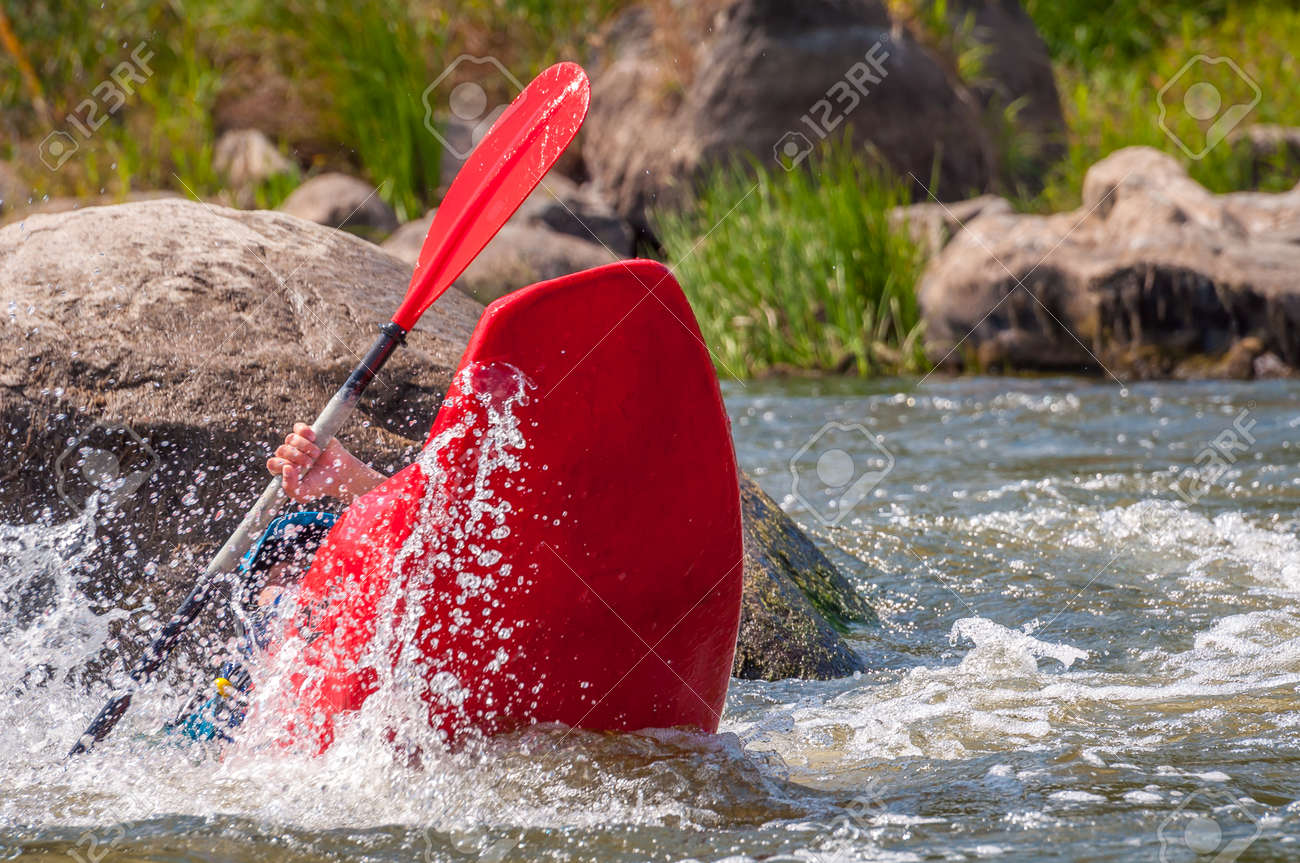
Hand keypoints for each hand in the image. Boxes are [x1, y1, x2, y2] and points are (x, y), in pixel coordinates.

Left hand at [266, 423, 385, 502]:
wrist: (340, 475)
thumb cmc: (320, 486)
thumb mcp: (303, 494)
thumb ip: (291, 487)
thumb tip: (285, 468)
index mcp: (282, 470)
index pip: (272, 463)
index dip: (282, 465)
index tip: (296, 470)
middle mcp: (288, 455)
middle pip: (281, 450)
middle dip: (296, 457)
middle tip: (309, 464)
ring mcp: (297, 444)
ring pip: (290, 438)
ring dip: (304, 447)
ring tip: (316, 455)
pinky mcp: (308, 434)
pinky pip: (299, 427)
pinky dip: (304, 431)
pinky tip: (313, 438)